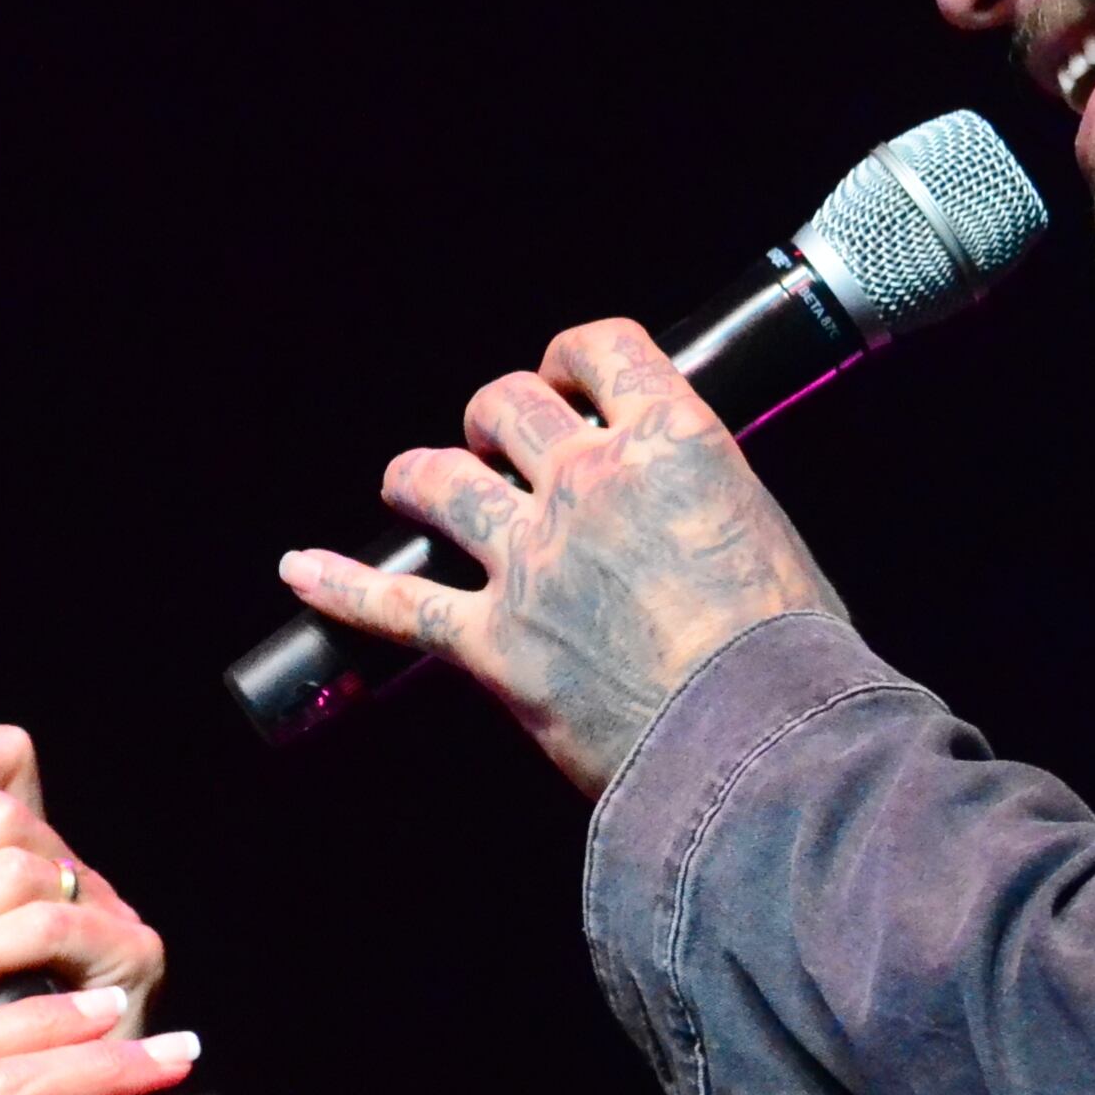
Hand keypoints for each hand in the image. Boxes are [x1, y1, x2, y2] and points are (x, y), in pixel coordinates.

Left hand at [277, 318, 845, 793]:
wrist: (759, 743)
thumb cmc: (792, 657)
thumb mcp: (773, 539)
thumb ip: (711, 509)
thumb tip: (693, 522)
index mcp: (673, 445)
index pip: (601, 350)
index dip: (572, 357)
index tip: (568, 377)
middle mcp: (588, 483)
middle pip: (506, 405)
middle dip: (495, 417)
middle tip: (499, 444)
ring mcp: (530, 561)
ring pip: (438, 479)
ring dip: (420, 473)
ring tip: (414, 481)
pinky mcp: (493, 644)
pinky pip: (396, 604)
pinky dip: (341, 586)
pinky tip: (303, 570)